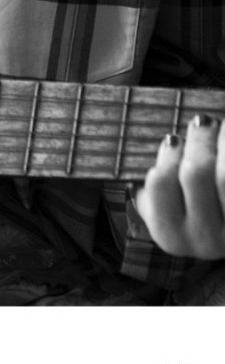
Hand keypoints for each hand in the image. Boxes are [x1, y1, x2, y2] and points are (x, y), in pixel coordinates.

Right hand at [134, 115, 224, 259]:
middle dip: (197, 140)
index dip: (168, 154)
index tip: (174, 138)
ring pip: (222, 175)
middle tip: (200, 122)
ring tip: (216, 127)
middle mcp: (201, 240)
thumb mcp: (163, 211)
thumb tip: (145, 150)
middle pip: (194, 173)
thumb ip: (149, 190)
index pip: (159, 181)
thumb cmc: (192, 215)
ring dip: (218, 141)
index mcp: (168, 234)